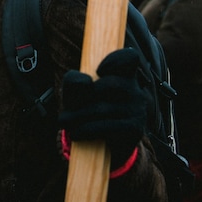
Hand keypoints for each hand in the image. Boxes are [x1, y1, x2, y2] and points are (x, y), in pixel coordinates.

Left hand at [59, 48, 146, 168]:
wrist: (99, 143)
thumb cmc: (87, 109)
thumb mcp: (74, 92)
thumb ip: (73, 81)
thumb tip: (85, 83)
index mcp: (124, 75)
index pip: (130, 57)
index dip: (115, 59)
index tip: (98, 71)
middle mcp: (135, 90)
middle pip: (108, 85)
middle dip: (81, 99)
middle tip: (66, 109)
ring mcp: (137, 109)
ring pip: (104, 108)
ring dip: (78, 117)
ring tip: (64, 123)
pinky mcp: (135, 128)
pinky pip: (109, 127)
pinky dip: (88, 130)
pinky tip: (76, 133)